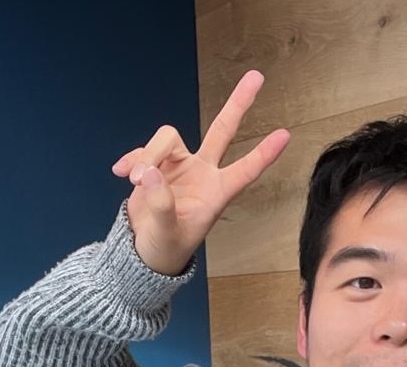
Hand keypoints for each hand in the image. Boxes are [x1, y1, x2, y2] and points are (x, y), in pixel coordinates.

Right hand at [112, 70, 289, 274]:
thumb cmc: (166, 245)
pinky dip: (132, 160)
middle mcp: (203, 173)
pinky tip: (122, 174)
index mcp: (216, 194)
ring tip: (133, 180)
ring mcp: (180, 165)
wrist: (145, 249)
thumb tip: (148, 173)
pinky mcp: (156, 163)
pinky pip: (144, 150)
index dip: (263, 154)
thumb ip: (160, 203)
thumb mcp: (165, 231)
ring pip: (167, 138)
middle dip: (238, 104)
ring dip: (148, 154)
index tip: (285, 135)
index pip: (245, 171)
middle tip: (257, 77)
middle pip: (222, 130)